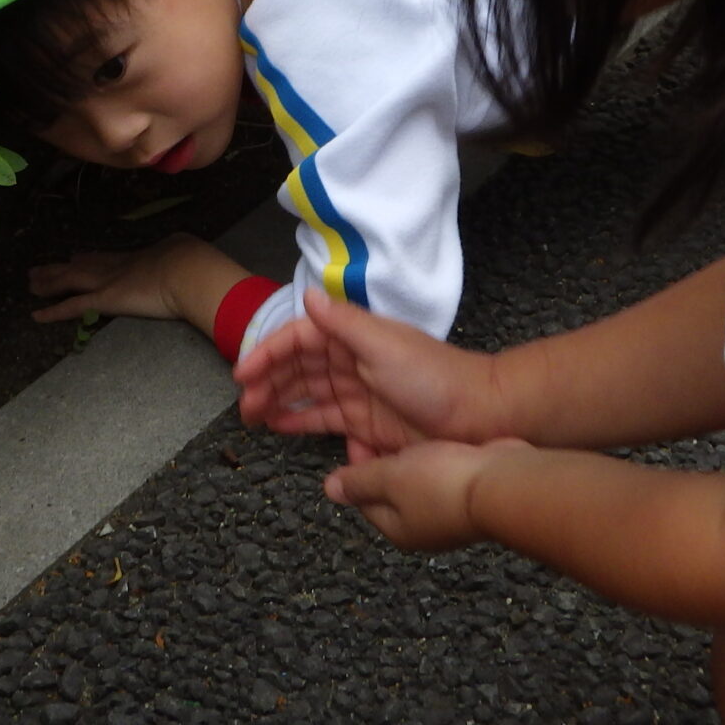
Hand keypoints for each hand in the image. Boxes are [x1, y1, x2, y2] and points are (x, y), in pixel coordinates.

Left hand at [27, 232, 224, 324]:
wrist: (187, 270)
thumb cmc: (192, 262)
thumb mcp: (184, 252)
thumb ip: (179, 254)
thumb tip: (187, 253)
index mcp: (135, 257)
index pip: (104, 258)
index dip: (86, 258)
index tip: (74, 257)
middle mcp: (115, 266)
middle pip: (80, 266)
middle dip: (59, 268)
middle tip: (40, 269)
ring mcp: (107, 281)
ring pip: (69, 281)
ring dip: (48, 282)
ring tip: (31, 283)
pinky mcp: (104, 299)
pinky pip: (72, 306)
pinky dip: (53, 311)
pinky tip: (36, 315)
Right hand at [233, 288, 501, 459]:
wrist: (482, 416)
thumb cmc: (434, 378)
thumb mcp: (384, 345)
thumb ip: (343, 322)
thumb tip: (308, 295)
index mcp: (354, 338)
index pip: (299, 339)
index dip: (268, 352)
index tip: (243, 372)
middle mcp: (352, 363)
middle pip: (299, 369)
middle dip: (268, 382)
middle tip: (245, 406)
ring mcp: (359, 394)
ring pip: (308, 395)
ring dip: (279, 403)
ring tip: (254, 418)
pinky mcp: (368, 424)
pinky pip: (327, 422)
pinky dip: (303, 423)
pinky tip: (283, 429)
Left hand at [324, 437, 535, 551]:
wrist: (503, 483)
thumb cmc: (444, 484)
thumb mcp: (389, 476)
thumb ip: (359, 481)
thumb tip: (330, 490)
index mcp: (396, 528)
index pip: (362, 499)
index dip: (355, 468)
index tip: (357, 439)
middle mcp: (423, 528)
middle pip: (391, 493)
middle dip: (385, 465)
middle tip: (387, 435)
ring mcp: (450, 514)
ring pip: (420, 483)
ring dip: (414, 461)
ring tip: (414, 436)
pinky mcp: (472, 497)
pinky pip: (446, 477)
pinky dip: (439, 460)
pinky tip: (443, 443)